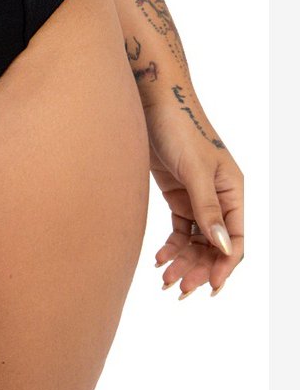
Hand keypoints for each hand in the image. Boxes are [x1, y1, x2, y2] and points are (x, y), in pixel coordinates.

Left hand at [142, 92, 243, 300]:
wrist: (151, 101)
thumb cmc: (178, 128)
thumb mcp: (194, 169)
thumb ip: (207, 208)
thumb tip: (224, 247)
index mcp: (234, 191)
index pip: (237, 239)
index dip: (225, 266)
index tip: (210, 288)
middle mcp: (219, 197)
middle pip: (215, 245)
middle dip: (200, 268)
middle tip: (178, 288)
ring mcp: (197, 196)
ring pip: (196, 241)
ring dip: (184, 261)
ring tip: (166, 280)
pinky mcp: (177, 193)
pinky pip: (180, 229)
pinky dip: (172, 246)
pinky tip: (160, 259)